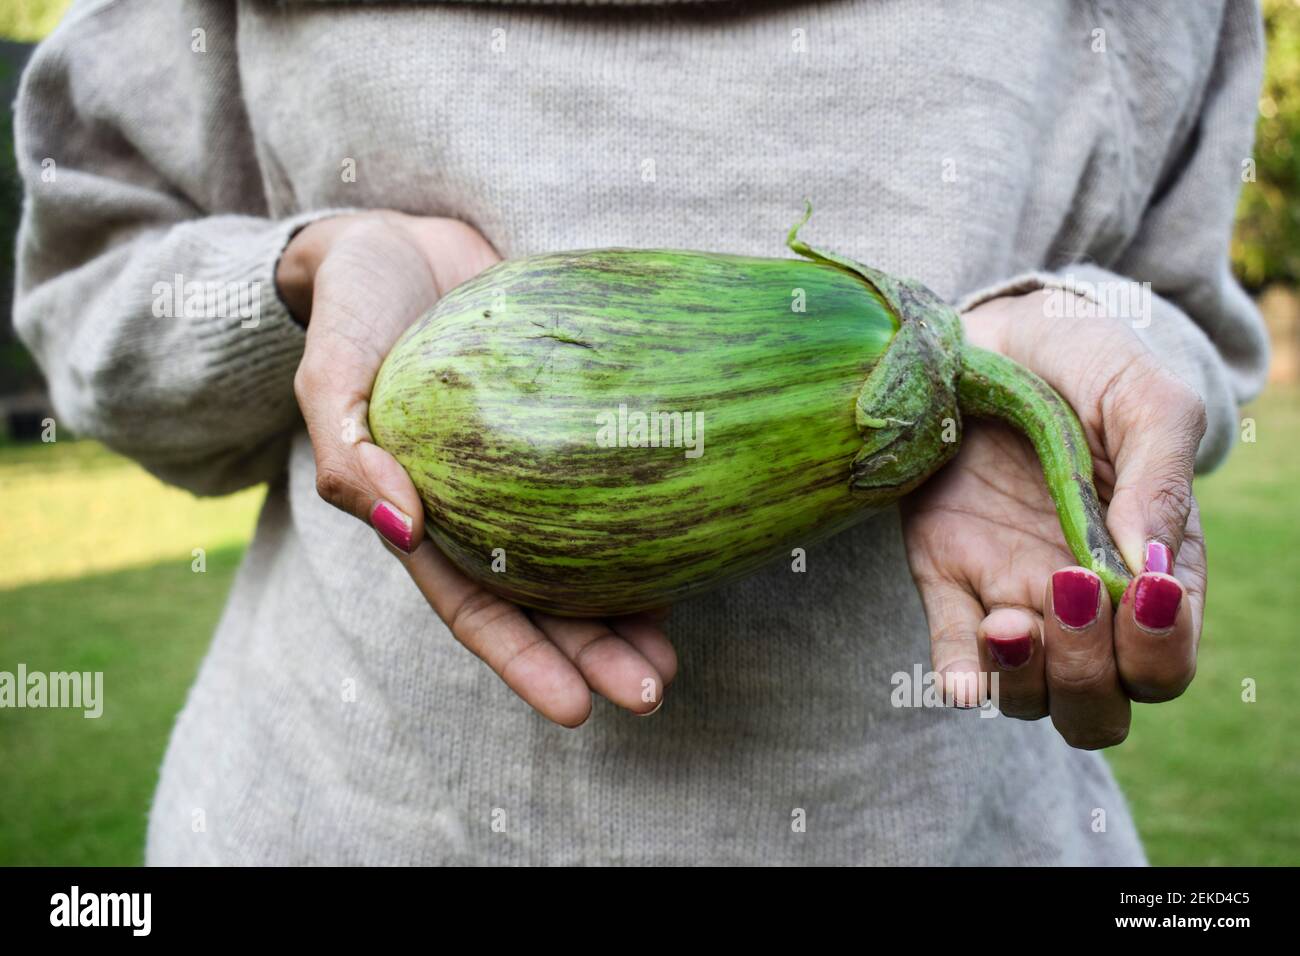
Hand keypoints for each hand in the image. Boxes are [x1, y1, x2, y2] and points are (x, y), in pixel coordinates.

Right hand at [284, 212, 675, 725]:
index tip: (579, 711)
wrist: (401, 237)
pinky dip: (650, 518)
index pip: (477, 609)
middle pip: (546, 601)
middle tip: (653, 691)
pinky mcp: (577, 415)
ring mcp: (535, 465)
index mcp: (426, 514)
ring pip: (589, 553)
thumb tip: (399, 528)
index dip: (525, 664)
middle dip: (596, 655)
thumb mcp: (330, 377)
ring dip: (632, 608)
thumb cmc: (353, 310)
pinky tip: (692, 547)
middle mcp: (487, 505)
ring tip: (677, 653)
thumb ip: (348, 453)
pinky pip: (615, 478)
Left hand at [901, 291, 1206, 748]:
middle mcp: (1083, 604)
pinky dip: (957, 675)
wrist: (998, 331)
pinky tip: (961, 678)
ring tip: (1009, 622)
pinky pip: (951, 652)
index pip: (1165, 664)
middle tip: (1070, 592)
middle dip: (1088, 678)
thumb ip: (1161, 479)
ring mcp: (1011, 594)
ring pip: (1026, 695)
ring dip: (1023, 678)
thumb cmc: (1088, 366)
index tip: (1139, 590)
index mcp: (1151, 574)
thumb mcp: (1145, 403)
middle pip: (1097, 706)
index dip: (1159, 653)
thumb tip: (1148, 566)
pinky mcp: (946, 576)